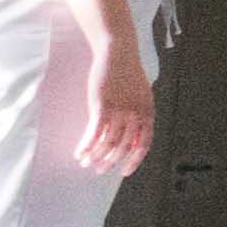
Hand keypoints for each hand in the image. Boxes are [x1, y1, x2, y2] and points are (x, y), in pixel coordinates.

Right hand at [73, 55, 155, 177]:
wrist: (119, 53)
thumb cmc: (129, 75)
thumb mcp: (142, 97)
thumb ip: (141, 117)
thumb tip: (134, 139)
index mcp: (148, 113)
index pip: (143, 144)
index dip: (134, 161)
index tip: (124, 172)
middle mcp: (136, 115)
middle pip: (123, 148)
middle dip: (109, 162)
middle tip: (98, 169)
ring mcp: (119, 111)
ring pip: (107, 144)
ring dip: (95, 156)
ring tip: (85, 162)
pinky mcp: (102, 106)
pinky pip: (94, 134)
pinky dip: (86, 146)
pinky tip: (79, 152)